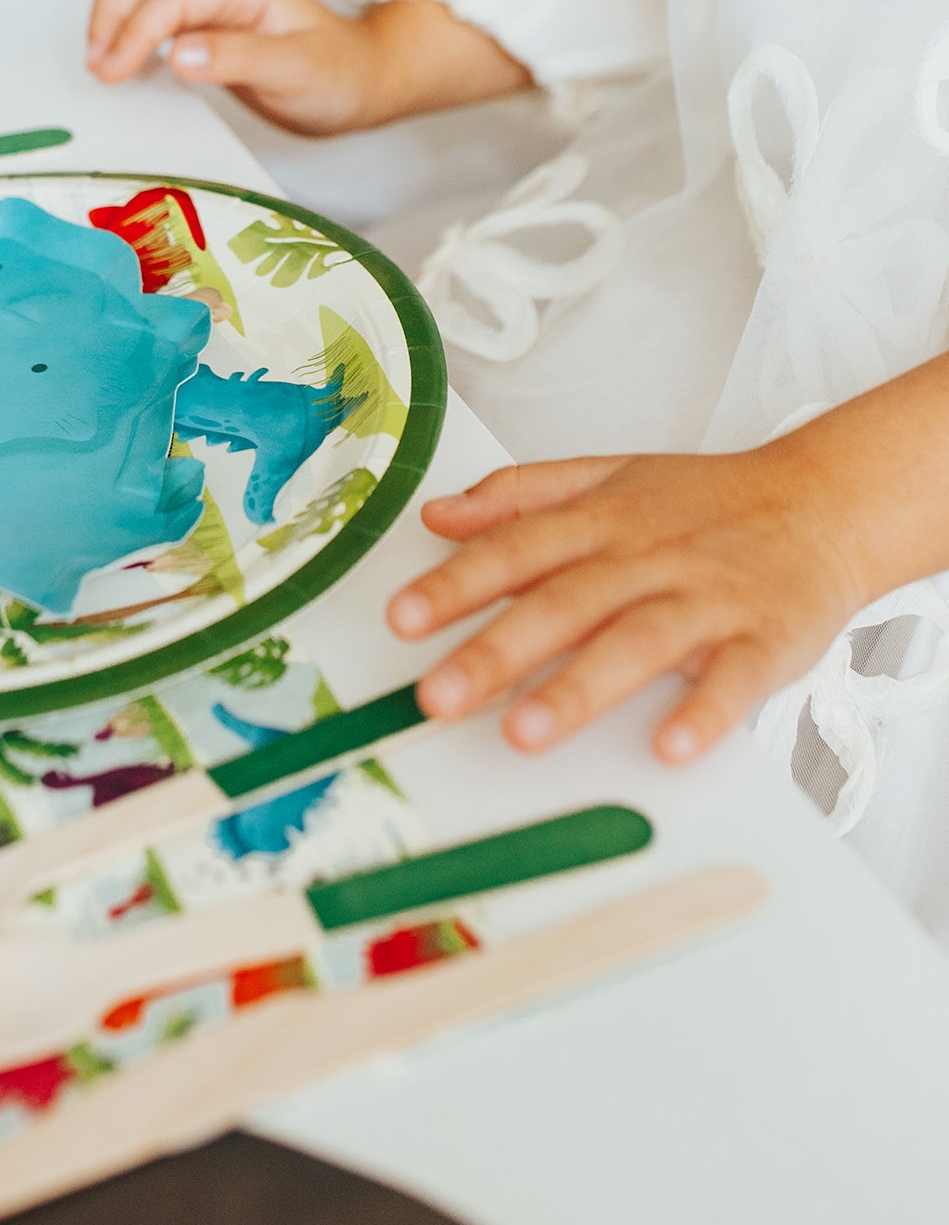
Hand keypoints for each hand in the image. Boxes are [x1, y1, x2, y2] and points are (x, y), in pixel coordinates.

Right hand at [87, 0, 532, 134]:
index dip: (133, 32)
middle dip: (109, 15)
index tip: (112, 72)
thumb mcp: (295, 72)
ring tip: (102, 67)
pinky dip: (129, 33)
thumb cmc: (339, 76)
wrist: (364, 81)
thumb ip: (236, 60)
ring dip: (114, 21)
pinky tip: (124, 65)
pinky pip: (154, 15)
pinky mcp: (208, 24)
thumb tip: (177, 54)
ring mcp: (213, 0)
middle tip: (97, 68)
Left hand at [387, 449, 871, 763]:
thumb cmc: (701, 501)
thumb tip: (439, 514)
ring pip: (636, 642)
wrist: (822, 502)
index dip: (455, 585)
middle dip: (496, 651)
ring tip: (525, 733)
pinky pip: (733, 680)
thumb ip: (518, 495)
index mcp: (600, 522)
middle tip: (438, 695)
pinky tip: (668, 747)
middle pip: (562, 604)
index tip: (401, 618)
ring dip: (580, 688)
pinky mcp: (762, 639)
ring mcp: (704, 598)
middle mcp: (644, 558)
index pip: (514, 551)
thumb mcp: (605, 477)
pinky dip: (703, 712)